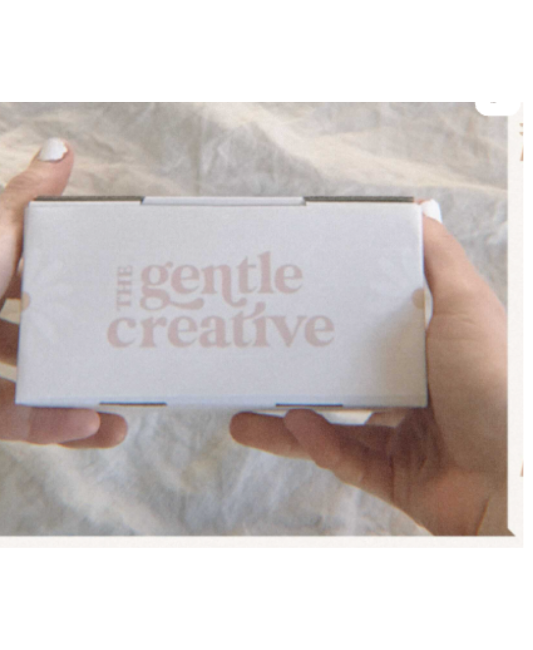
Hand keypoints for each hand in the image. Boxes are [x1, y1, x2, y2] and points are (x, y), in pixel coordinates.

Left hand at [0, 139, 127, 448]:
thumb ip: (29, 200)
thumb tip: (62, 151)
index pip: (44, 293)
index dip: (81, 301)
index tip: (119, 307)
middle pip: (45, 350)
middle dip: (85, 362)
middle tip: (126, 366)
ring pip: (36, 396)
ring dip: (80, 409)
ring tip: (120, 418)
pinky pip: (16, 424)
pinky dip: (53, 426)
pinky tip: (89, 423)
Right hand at [230, 216, 508, 535]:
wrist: (517, 475)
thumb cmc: (499, 384)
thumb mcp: (466, 304)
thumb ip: (437, 259)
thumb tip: (414, 213)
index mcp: (422, 352)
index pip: (364, 333)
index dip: (326, 322)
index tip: (289, 309)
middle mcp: (411, 392)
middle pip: (339, 382)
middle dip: (293, 377)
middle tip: (255, 363)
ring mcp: (401, 436)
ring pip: (330, 429)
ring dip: (285, 424)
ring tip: (243, 416)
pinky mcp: (392, 475)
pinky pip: (345, 461)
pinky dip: (318, 445)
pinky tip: (295, 427)